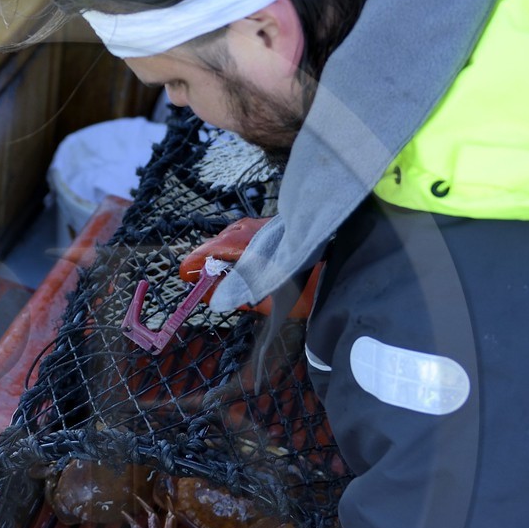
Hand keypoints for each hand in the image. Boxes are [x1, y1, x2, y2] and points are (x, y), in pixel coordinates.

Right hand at [177, 217, 321, 318]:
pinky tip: (243, 262)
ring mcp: (268, 226)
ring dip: (224, 251)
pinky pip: (250, 234)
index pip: (212, 250)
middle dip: (208, 257)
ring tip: (219, 271)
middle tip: (198, 276)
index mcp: (251, 248)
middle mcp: (257, 231)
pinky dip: (239, 247)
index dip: (196, 263)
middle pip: (222, 239)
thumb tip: (207, 294)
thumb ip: (234, 297)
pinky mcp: (278, 228)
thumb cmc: (307, 290)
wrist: (344, 274)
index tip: (184, 274)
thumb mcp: (267, 301)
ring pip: (236, 234)